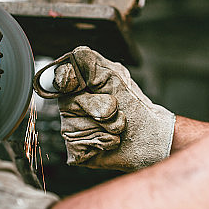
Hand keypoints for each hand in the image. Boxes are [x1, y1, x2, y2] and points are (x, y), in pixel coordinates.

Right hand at [54, 46, 174, 170]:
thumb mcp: (115, 77)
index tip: (75, 84)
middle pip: (69, 103)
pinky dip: (102, 143)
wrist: (149, 135)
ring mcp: (70, 127)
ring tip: (117, 127)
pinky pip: (80, 145)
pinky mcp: (75, 150)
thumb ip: (91, 64)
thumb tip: (72, 58)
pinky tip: (110, 141)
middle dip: (100, 108)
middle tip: (116, 110)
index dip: (66, 81)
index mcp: (78, 84)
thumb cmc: (133, 105)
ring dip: (106, 128)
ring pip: (77, 127)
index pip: (59, 77)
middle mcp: (69, 104)